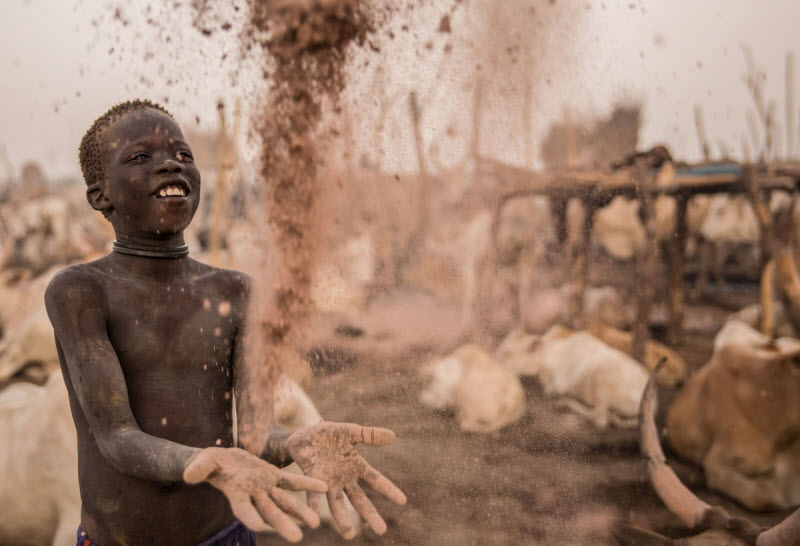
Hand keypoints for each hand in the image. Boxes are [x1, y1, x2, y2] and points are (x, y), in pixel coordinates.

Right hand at [184, 447, 327, 542]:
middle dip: (283, 524)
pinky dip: (307, 484)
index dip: (250, 516)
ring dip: (300, 511)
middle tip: (297, 538)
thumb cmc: (207, 464)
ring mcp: (265, 486)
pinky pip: (292, 481)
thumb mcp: (202, 463)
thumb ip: (199, 469)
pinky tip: (324, 487)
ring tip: (316, 522)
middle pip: (270, 512)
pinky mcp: (273, 475)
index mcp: (236, 494)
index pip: (243, 508)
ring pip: (285, 500)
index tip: (258, 526)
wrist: (221, 459)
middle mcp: (254, 495)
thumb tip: (188, 476)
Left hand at [286, 422, 406, 538]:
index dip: (388, 490)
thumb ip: (369, 435)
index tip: (403, 501)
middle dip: (370, 514)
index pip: (376, 480)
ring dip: (342, 519)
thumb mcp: (350, 431)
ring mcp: (327, 482)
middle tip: (382, 530)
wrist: (302, 434)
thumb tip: (393, 436)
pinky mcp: (311, 479)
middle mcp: (343, 479)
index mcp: (356, 467)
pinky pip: (313, 495)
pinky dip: (314, 505)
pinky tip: (314, 517)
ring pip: (337, 503)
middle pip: (359, 499)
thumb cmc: (327, 435)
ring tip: (349, 535)